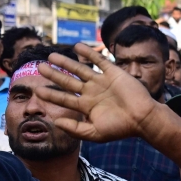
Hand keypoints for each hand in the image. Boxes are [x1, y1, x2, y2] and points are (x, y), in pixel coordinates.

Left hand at [34, 43, 158, 141]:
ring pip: (80, 70)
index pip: (65, 98)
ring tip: (51, 55)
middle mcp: (93, 93)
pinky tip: (77, 47)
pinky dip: (89, 53)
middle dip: (54, 74)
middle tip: (40, 67)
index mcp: (88, 106)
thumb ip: (75, 129)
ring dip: (66, 63)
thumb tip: (56, 122)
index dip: (51, 94)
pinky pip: (99, 61)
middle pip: (68, 81)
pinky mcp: (114, 73)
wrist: (143, 118)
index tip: (37, 90)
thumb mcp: (95, 134)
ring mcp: (102, 82)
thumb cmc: (121, 128)